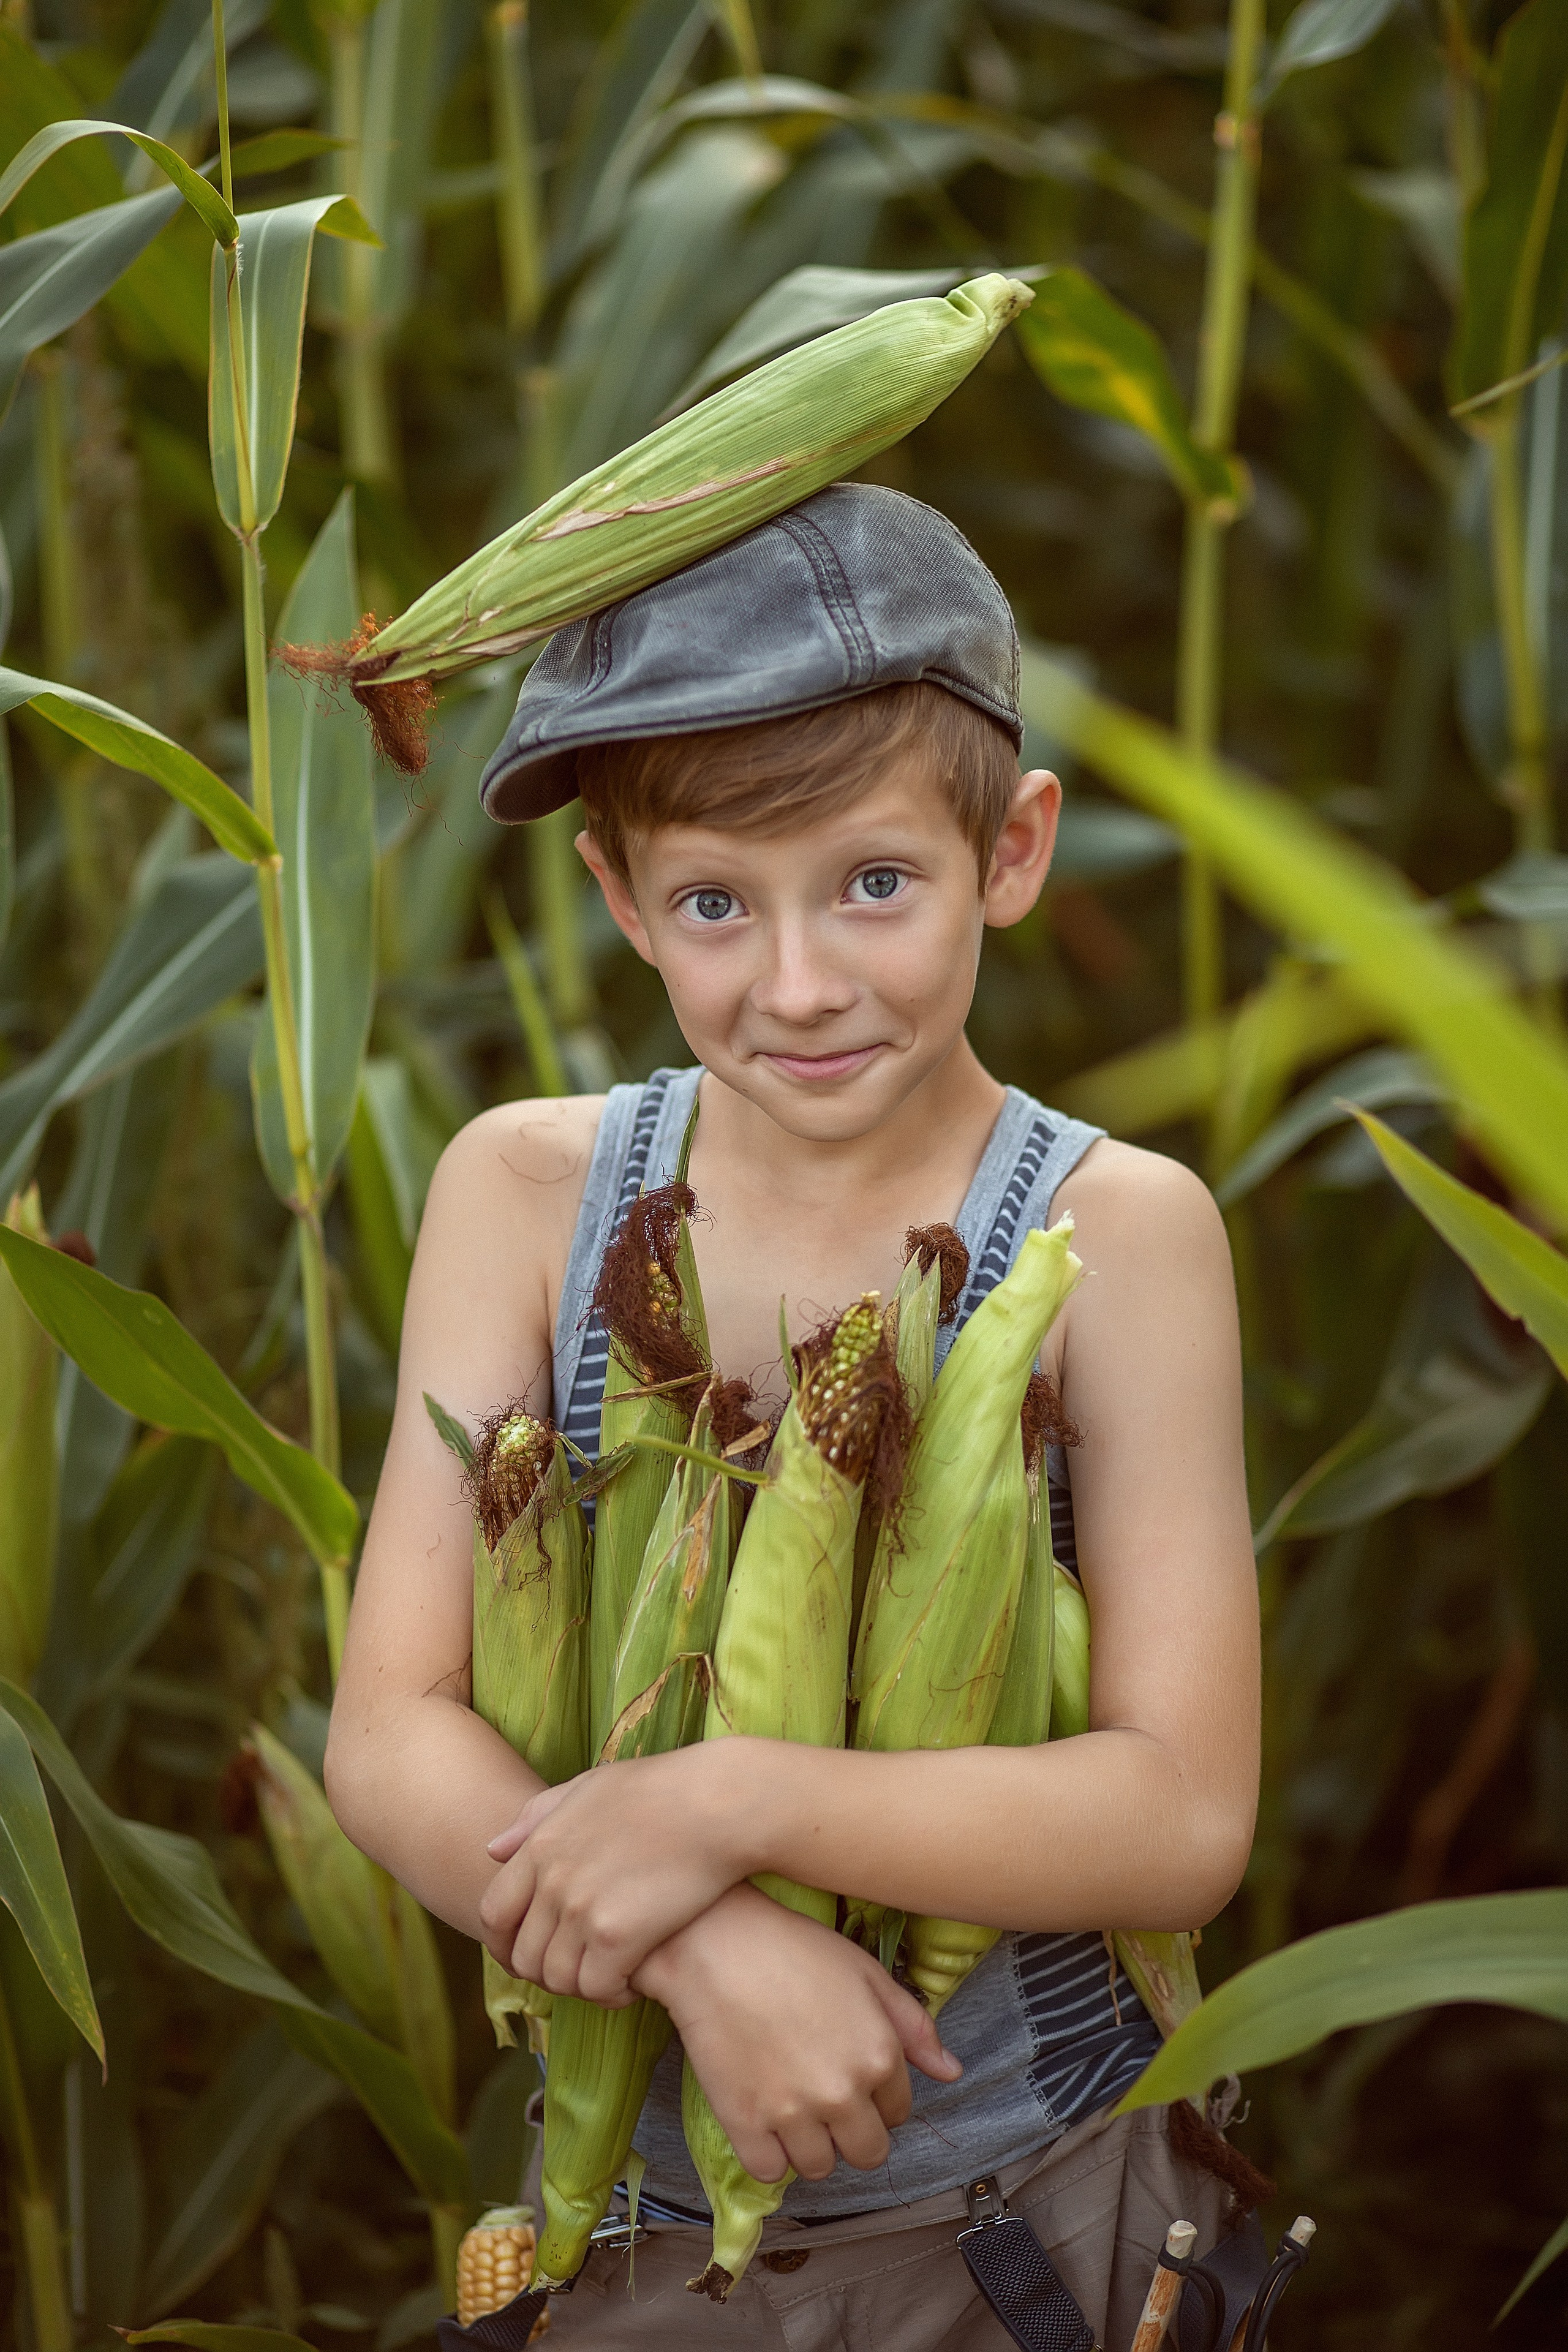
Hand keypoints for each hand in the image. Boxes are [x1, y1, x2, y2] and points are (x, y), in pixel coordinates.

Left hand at [479, 1745, 751, 2002]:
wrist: (719, 1803)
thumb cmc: (662, 1790)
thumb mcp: (590, 1787)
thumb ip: (537, 1817)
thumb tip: (491, 1850)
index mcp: (540, 1846)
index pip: (494, 1914)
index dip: (504, 1945)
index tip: (529, 1954)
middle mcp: (552, 1881)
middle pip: (524, 1957)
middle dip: (547, 1973)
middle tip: (581, 1969)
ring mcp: (582, 1910)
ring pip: (557, 1979)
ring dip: (580, 1986)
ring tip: (610, 1975)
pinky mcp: (618, 1936)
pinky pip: (595, 1988)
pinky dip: (611, 1993)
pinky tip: (634, 1981)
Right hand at [634, 1883, 961, 2182]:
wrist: (716, 1942)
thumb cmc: (794, 1948)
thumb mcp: (866, 1973)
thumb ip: (913, 2026)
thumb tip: (951, 2072)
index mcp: (878, 2056)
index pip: (898, 2111)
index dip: (878, 2094)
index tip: (853, 2074)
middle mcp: (842, 2093)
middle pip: (867, 2153)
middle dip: (855, 2131)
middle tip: (828, 2100)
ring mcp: (792, 2113)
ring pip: (819, 2167)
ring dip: (812, 2145)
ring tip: (795, 2107)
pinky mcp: (744, 2122)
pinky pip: (768, 2171)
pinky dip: (769, 2154)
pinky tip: (764, 2121)